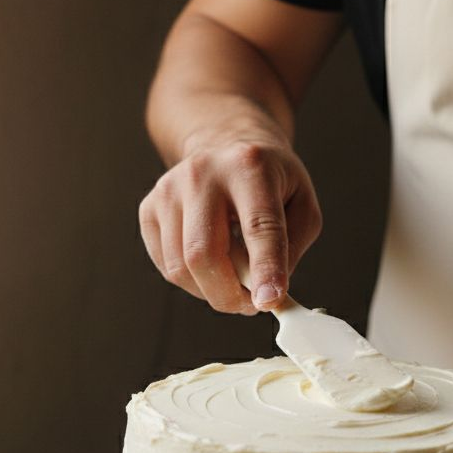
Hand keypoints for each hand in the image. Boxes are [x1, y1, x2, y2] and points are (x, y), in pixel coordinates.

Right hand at [138, 135, 321, 313]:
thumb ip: (292, 248)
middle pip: (204, 252)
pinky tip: (212, 265)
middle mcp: (202, 174)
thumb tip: (267, 292)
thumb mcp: (302, 204)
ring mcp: (169, 190)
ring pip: (181, 267)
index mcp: (250, 167)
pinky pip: (166, 266)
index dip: (265, 268)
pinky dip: (192, 281)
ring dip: (211, 291)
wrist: (227, 148)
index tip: (269, 301)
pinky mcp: (150, 208)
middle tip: (249, 305)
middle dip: (228, 294)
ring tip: (234, 283)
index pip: (258, 226)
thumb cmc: (269, 181)